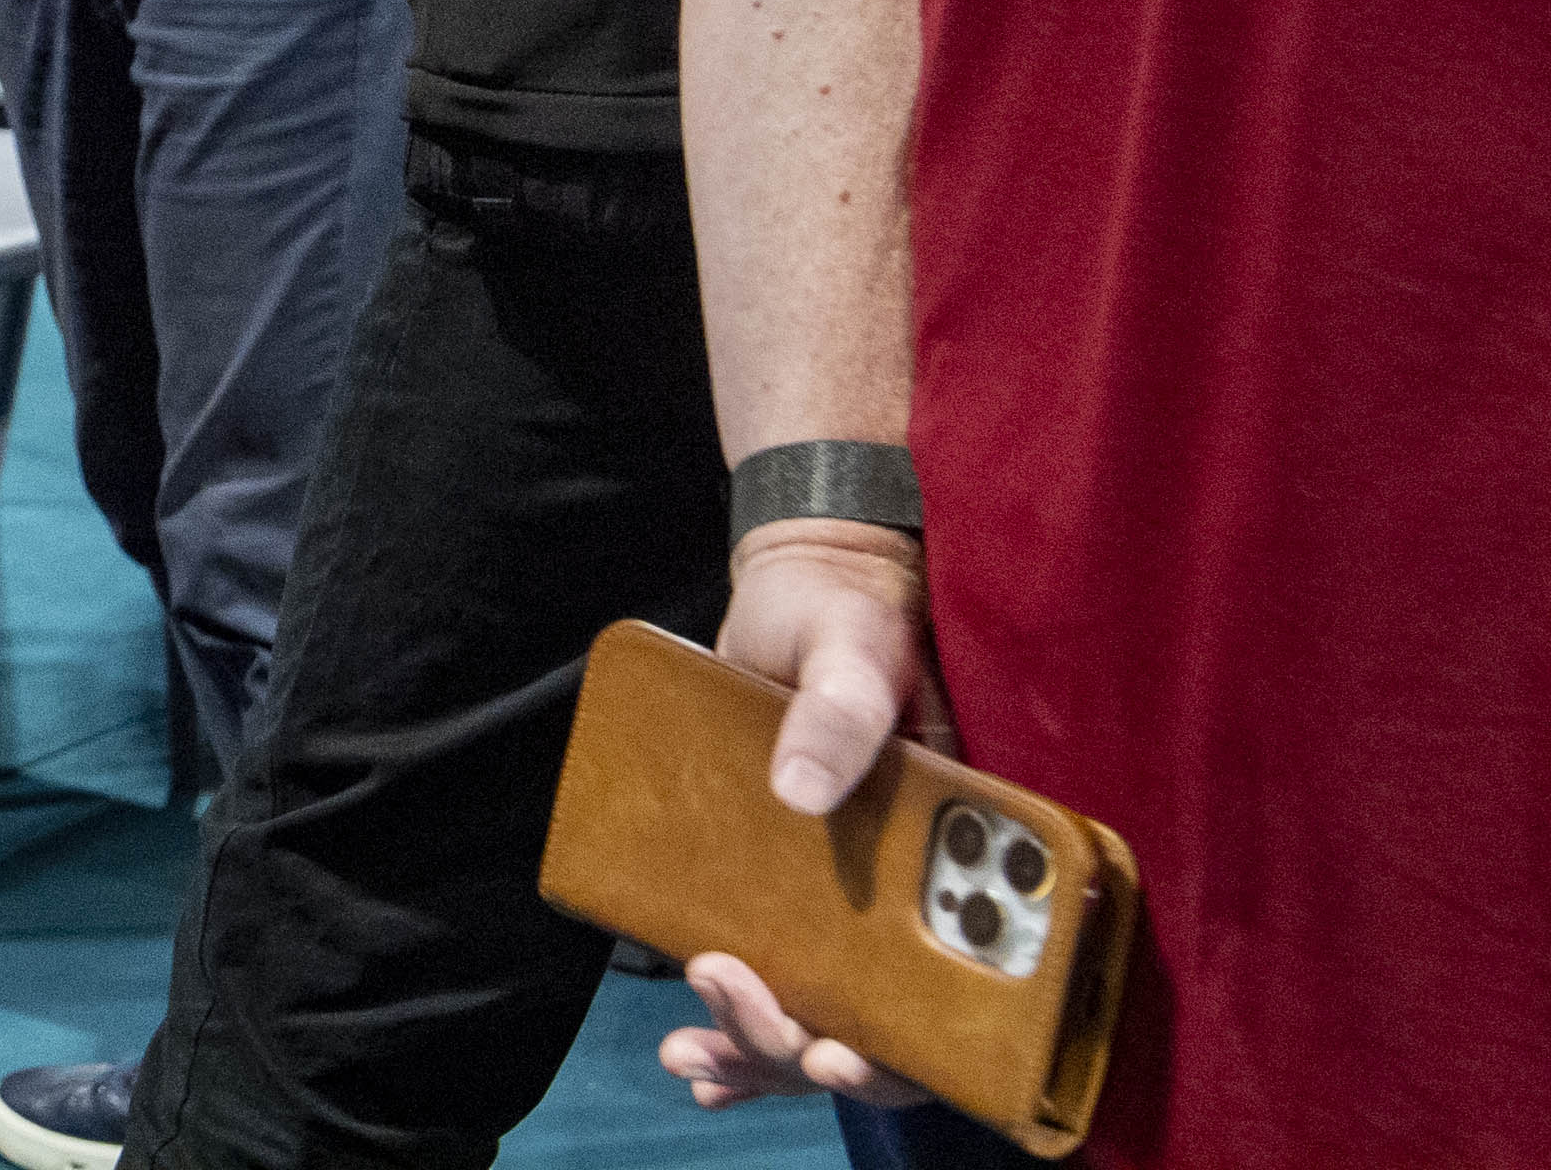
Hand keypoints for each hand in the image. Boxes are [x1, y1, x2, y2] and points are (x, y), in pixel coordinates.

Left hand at [647, 523, 947, 1108]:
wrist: (795, 591)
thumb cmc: (847, 617)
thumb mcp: (851, 650)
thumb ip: (840, 709)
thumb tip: (800, 791)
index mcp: (958, 859)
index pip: (960, 993)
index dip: (905, 1048)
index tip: (837, 1054)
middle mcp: (910, 897)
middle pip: (879, 1024)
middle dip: (800, 1046)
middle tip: (726, 1004)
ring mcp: (844, 896)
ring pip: (819, 1010)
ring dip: (757, 1046)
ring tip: (688, 1053)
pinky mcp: (779, 879)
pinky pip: (771, 967)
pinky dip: (738, 1019)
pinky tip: (691, 1057)